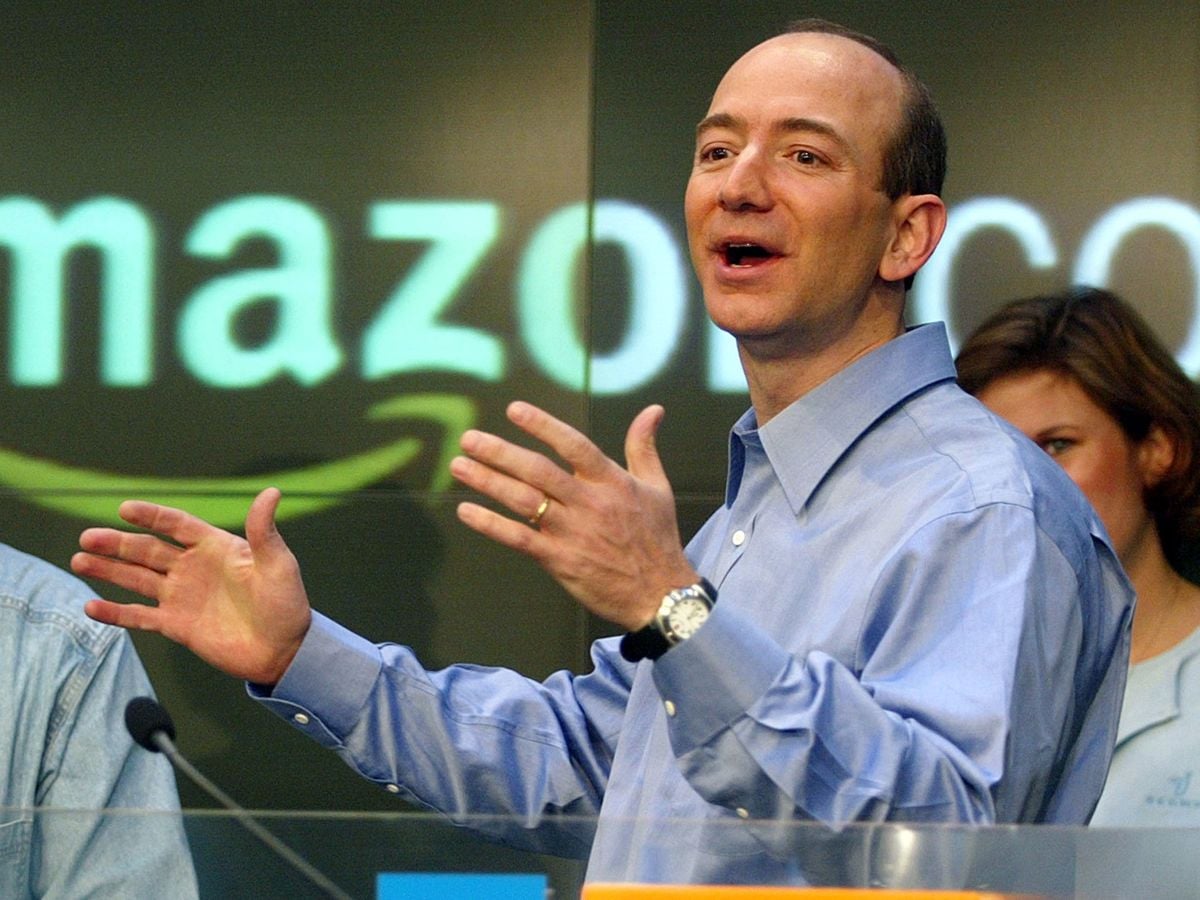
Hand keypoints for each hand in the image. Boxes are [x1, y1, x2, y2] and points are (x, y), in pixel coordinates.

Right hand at [70, 487, 310, 684]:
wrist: (284, 651)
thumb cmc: (286, 604)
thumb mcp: (278, 564)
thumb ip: (264, 531)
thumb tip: (271, 492)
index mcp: (216, 548)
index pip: (177, 525)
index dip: (152, 517)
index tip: (124, 509)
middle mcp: (193, 568)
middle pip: (148, 551)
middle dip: (117, 543)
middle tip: (87, 537)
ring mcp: (182, 596)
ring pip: (137, 578)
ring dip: (108, 570)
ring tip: (78, 560)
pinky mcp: (176, 625)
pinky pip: (140, 616)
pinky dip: (116, 612)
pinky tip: (91, 606)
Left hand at [450, 401, 697, 629]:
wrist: (660, 595)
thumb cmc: (657, 538)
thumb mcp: (657, 487)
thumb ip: (644, 447)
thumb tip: (653, 409)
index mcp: (612, 482)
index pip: (573, 445)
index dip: (543, 426)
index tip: (514, 409)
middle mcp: (589, 503)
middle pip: (538, 470)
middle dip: (499, 452)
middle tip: (469, 439)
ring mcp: (572, 533)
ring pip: (523, 501)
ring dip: (488, 482)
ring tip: (459, 466)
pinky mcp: (560, 560)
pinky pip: (519, 538)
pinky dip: (491, 524)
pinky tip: (467, 511)